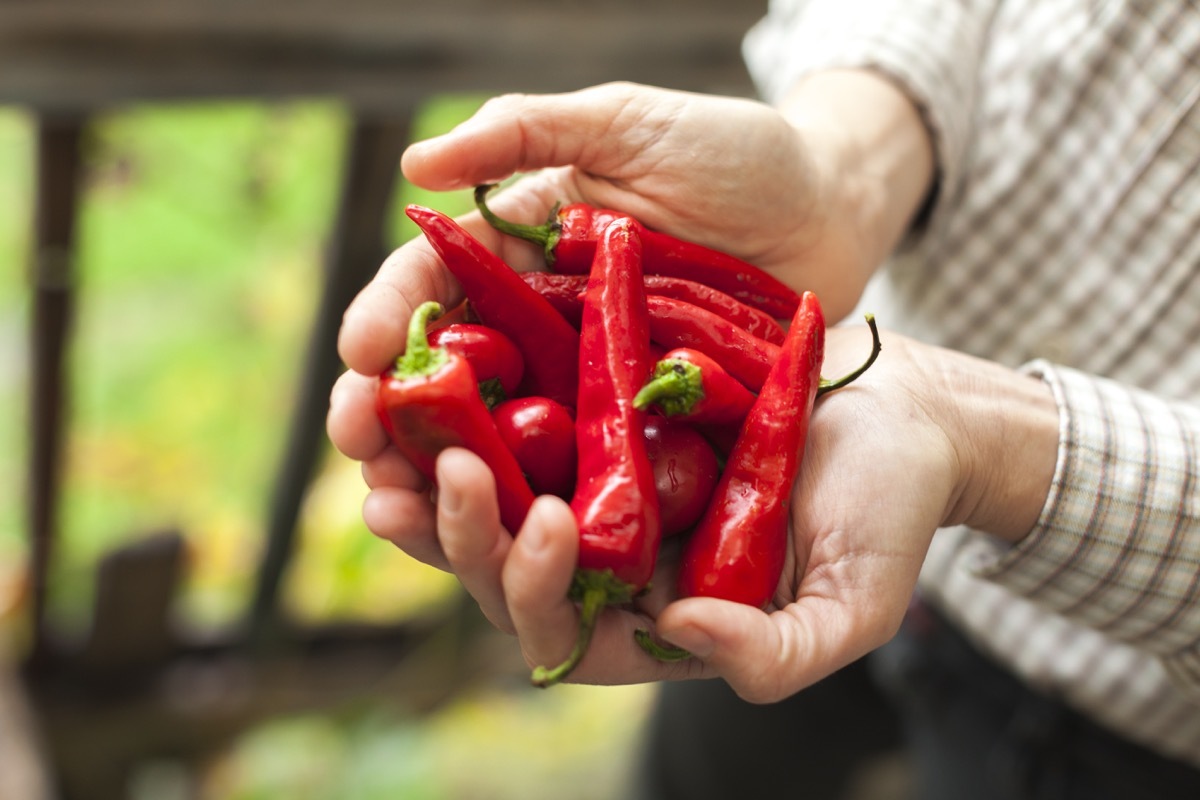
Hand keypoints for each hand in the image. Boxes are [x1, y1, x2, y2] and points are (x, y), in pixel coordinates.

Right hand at [328, 79, 903, 565]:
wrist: (831, 210)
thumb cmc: (735, 153)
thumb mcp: (626, 121)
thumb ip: (524, 131)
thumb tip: (415, 165)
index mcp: (519, 252)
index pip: (432, 289)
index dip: (386, 323)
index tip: (358, 359)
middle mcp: (539, 324)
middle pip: (446, 379)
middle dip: (392, 417)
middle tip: (362, 453)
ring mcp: (586, 383)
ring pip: (496, 437)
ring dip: (441, 477)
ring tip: (398, 509)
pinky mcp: (637, 430)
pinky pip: (576, 470)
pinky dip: (530, 504)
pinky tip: (500, 532)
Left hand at [414, 325, 1056, 700]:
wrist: (902, 410)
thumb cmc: (888, 510)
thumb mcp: (854, 604)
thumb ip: (775, 654)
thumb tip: (677, 632)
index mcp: (655, 616)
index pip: (561, 630)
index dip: (530, 588)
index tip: (541, 521)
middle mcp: (613, 554)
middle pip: (503, 562)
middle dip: (458, 529)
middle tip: (433, 473)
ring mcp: (602, 479)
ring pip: (495, 486)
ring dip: (434, 463)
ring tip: (387, 426)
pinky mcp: (599, 409)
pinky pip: (522, 406)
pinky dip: (478, 387)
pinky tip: (442, 351)